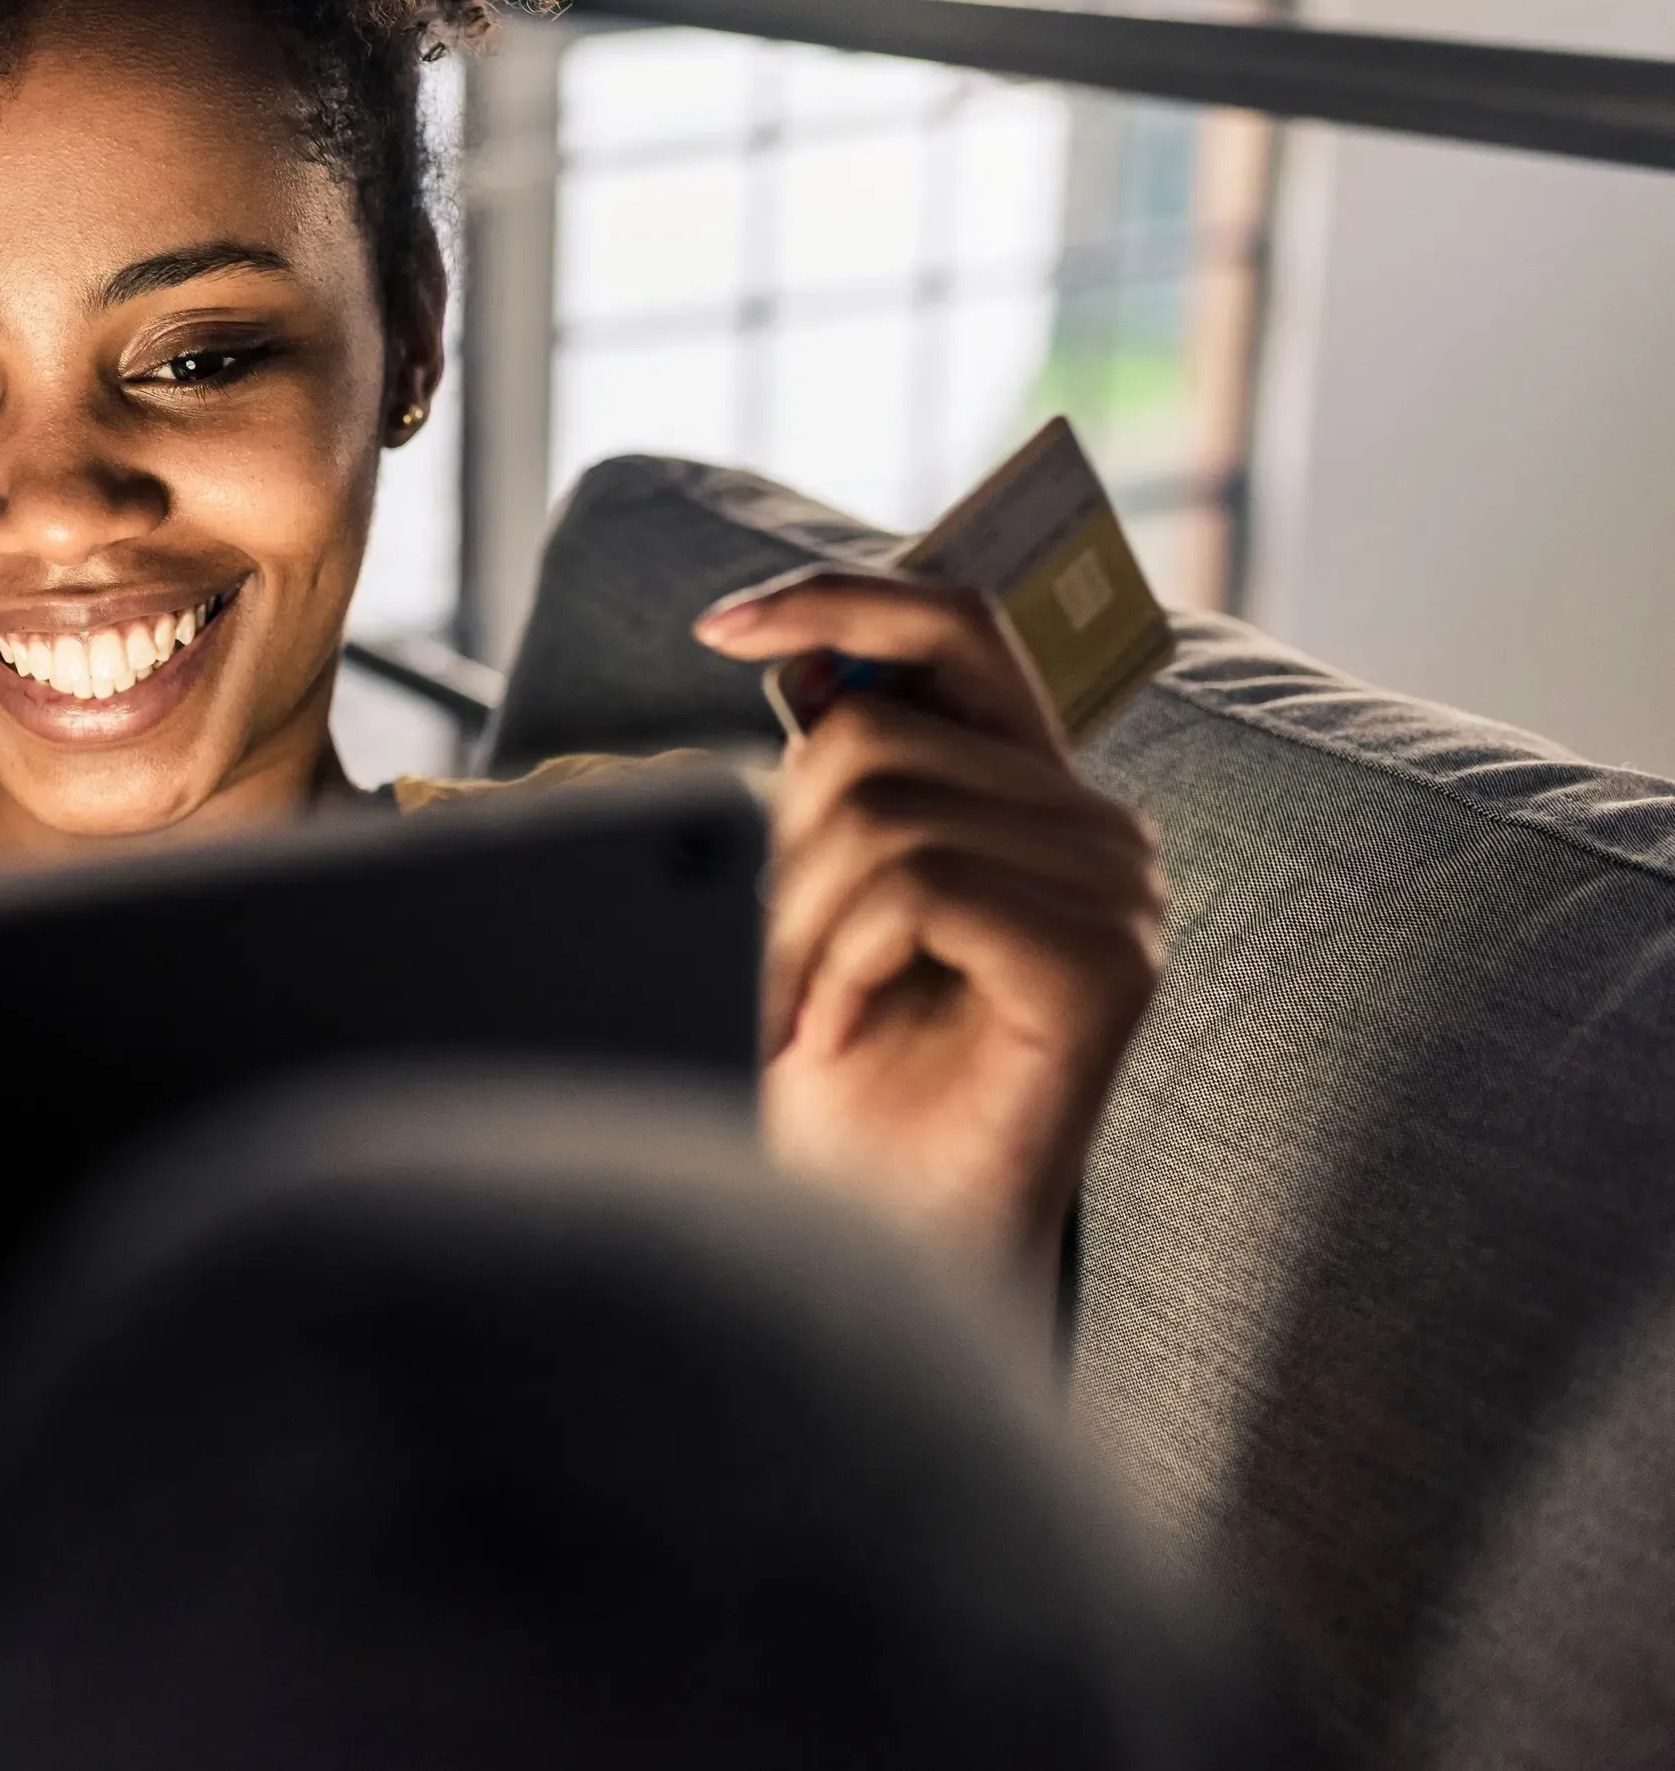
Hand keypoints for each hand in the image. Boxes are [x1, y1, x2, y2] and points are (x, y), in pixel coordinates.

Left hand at [694, 567, 1163, 1307]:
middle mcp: (1093, 827)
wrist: (871, 1240)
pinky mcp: (1109, 965)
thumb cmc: (836, 1081)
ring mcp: (1117, 895)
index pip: (956, 627)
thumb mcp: (811, 902)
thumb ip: (834, 783)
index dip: (842, 598)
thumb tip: (794, 671)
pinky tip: (833, 1035)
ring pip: (884, 816)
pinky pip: (922, 889)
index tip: (721, 623)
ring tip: (788, 1018)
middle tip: (755, 972)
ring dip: (792, 930)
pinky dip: (842, 964)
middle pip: (873, 738)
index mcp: (1026, 791)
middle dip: (770, 854)